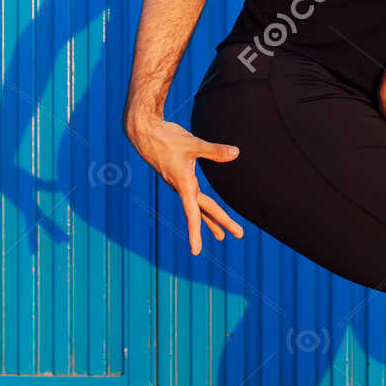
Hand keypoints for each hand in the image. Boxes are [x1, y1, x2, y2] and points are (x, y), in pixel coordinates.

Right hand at [127, 117, 244, 254]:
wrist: (146, 134)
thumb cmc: (166, 139)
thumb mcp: (193, 144)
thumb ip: (214, 151)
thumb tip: (236, 153)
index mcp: (184, 184)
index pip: (192, 213)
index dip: (195, 232)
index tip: (196, 252)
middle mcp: (182, 187)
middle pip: (204, 210)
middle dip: (221, 222)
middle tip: (239, 234)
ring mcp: (180, 184)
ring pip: (199, 206)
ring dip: (211, 219)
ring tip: (221, 235)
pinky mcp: (179, 177)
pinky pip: (194, 197)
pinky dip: (202, 207)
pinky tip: (204, 207)